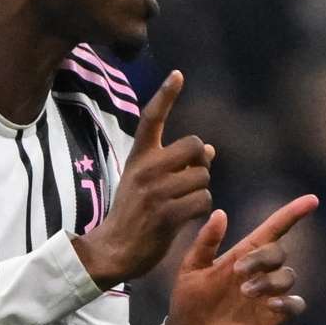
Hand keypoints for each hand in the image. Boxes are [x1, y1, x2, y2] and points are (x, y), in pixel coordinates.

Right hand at [71, 71, 213, 287]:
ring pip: (203, 177)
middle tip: (190, 179)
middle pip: (196, 145)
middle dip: (201, 163)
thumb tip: (211, 150)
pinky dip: (201, 209)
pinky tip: (186, 217)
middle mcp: (146, 169)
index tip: (178, 74)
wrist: (113, 250)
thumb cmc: (134, 213)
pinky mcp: (166, 214)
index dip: (166, 94)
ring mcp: (155, 191)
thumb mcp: (146, 182)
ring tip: (182, 204)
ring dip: (201, 190)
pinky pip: (203, 200)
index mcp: (139, 157)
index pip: (152, 118)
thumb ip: (175, 164)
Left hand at [164, 196, 318, 324]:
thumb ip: (205, 243)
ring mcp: (268, 294)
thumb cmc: (188, 300)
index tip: (311, 200)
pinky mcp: (273, 318)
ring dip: (270, 281)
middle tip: (238, 272)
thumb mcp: (190, 269)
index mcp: (243, 254)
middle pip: (279, 251)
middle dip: (263, 257)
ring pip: (288, 276)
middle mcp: (260, 271)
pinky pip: (296, 305)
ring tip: (245, 292)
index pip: (273, 229)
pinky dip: (289, 302)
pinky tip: (270, 305)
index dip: (292, 214)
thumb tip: (220, 212)